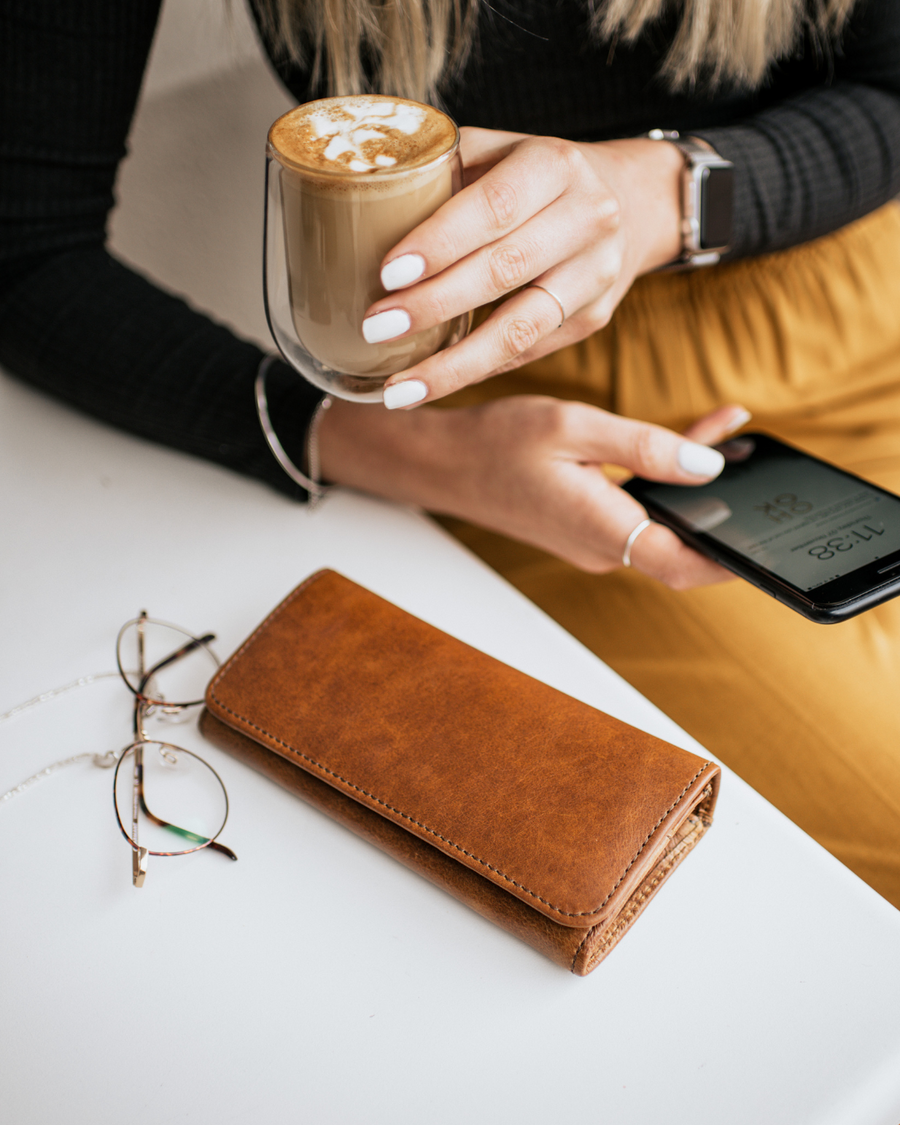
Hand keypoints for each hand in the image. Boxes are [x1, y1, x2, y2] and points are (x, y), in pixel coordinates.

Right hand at [318, 396, 749, 589]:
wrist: (443, 463)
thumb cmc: (498, 443)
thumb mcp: (574, 427)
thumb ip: (645, 446)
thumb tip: (708, 465)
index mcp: (601, 528)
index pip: (685, 564)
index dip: (731, 559)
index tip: (768, 540)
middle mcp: (602, 546)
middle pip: (682, 544)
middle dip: (724, 511)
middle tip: (759, 467)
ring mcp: (594, 540)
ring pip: (663, 523)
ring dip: (697, 488)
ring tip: (731, 435)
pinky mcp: (586, 526)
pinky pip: (639, 510)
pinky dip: (666, 480)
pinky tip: (693, 439)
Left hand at [359, 128, 683, 408]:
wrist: (629, 202)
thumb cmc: (537, 175)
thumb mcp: (500, 149)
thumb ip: (444, 170)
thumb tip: (361, 199)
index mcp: (555, 165)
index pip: (494, 206)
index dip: (441, 242)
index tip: (387, 272)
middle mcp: (586, 219)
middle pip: (505, 270)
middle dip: (434, 304)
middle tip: (376, 328)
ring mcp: (595, 275)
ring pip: (521, 329)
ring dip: (454, 364)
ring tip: (398, 388)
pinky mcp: (593, 318)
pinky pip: (527, 352)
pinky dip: (474, 370)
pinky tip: (429, 385)